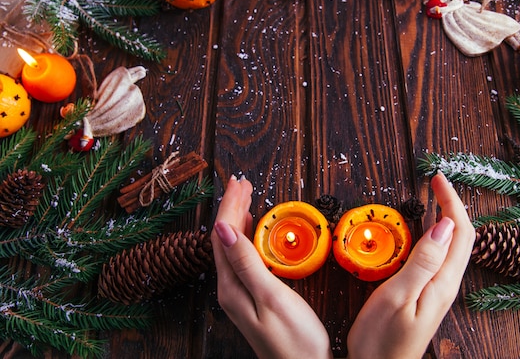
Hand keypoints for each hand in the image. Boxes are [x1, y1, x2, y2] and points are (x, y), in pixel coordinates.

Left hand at [211, 175, 331, 358]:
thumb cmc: (295, 339)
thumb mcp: (271, 296)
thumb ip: (246, 262)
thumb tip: (222, 228)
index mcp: (231, 285)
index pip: (223, 234)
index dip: (230, 205)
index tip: (238, 182)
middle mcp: (229, 288)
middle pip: (224, 238)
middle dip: (232, 207)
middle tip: (242, 183)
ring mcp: (238, 294)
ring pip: (232, 246)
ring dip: (237, 219)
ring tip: (245, 197)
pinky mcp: (250, 297)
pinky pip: (241, 258)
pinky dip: (246, 236)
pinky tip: (251, 230)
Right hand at [346, 172, 475, 358]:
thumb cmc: (382, 339)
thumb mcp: (399, 297)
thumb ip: (423, 261)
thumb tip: (444, 225)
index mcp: (442, 282)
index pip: (459, 232)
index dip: (452, 202)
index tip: (437, 178)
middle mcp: (446, 285)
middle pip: (462, 237)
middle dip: (452, 205)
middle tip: (436, 183)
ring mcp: (439, 291)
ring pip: (453, 247)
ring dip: (447, 219)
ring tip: (433, 199)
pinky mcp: (429, 295)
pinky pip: (440, 258)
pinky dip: (436, 236)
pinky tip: (423, 233)